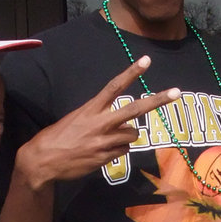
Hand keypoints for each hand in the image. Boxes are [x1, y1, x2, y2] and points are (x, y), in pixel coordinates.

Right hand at [16, 58, 180, 186]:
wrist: (43, 161)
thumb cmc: (58, 137)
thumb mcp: (76, 119)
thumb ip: (98, 117)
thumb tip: (120, 123)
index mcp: (91, 109)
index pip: (114, 87)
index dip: (131, 72)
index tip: (147, 60)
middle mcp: (100, 123)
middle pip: (135, 109)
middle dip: (157, 100)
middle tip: (177, 93)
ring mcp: (105, 142)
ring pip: (132, 135)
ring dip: (126, 136)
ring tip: (107, 140)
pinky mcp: (106, 158)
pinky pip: (124, 151)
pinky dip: (118, 150)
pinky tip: (102, 152)